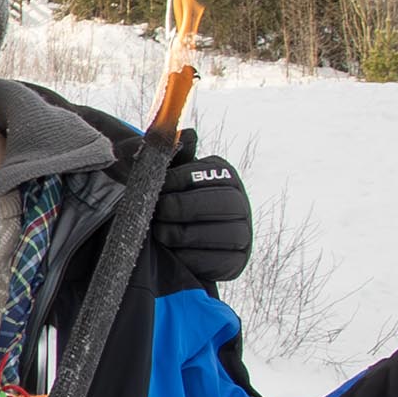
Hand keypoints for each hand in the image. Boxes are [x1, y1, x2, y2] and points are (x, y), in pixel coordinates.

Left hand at [153, 141, 253, 285]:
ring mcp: (242, 234)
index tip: (155, 188)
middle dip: (178, 209)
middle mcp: (240, 202)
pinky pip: (213, 261)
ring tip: (161, 233)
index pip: (201, 175)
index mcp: (223, 175)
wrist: (175, 245)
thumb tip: (186, 134)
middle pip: (212, 204)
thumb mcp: (167, 177)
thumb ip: (171, 156)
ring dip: (181, 234)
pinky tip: (174, 254)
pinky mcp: (236, 262)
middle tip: (157, 213)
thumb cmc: (169, 202)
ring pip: (215, 234)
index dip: (173, 182)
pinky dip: (189, 258)